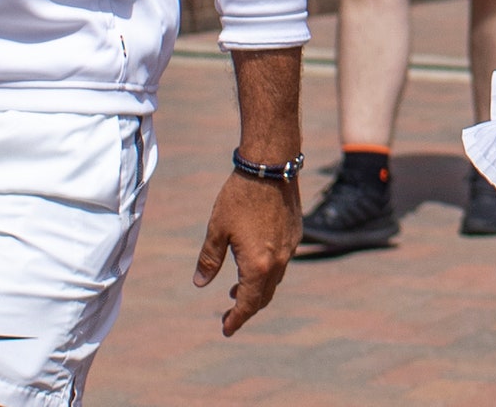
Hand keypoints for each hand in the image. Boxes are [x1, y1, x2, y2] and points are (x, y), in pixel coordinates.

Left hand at [194, 171, 298, 336]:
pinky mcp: (295, 234)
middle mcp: (278, 262)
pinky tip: (255, 262)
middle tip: (229, 314)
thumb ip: (209, 260)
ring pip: (274, 280)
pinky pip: (282, 262)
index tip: (226, 329)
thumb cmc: (239, 197)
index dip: (236, 319)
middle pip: (263, 297)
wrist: (270, 167)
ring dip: (257, 290)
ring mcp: (290, 248)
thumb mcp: (217, 230)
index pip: (247, 304)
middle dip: (246, 308)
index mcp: (258, 265)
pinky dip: (268, 271)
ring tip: (237, 289)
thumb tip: (200, 283)